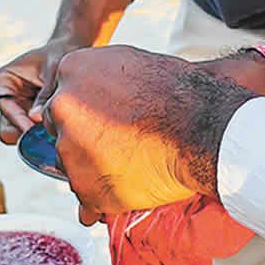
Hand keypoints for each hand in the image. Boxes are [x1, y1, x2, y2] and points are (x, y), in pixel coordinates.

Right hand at [0, 0, 133, 144]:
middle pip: (6, 128)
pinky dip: (45, 138)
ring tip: (56, 134)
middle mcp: (7, 99)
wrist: (71, 52)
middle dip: (24, 135)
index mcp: (3, 80)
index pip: (4, 105)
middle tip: (45, 137)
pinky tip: (61, 132)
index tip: (34, 129)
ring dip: (36, 139)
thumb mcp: (54, 69)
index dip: (18, 119)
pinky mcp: (32, 120)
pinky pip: (34, 137)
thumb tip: (36, 118)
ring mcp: (19, 111)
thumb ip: (45, 93)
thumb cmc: (59, 54)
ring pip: (19, 137)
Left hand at [43, 46, 257, 223]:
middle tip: (122, 143)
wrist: (201, 127)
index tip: (109, 120)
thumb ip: (98, 76)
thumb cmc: (177, 92)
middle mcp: (62, 108)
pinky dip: (103, 200)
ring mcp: (71, 151)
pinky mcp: (86, 188)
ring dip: (95, 169)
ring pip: (74, 166)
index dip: (87, 113)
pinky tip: (129, 189)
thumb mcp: (131, 63)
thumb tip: (89, 89)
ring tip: (134, 164)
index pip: (63, 99)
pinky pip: (87, 202)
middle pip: (63, 132)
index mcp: (71, 70)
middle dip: (85, 140)